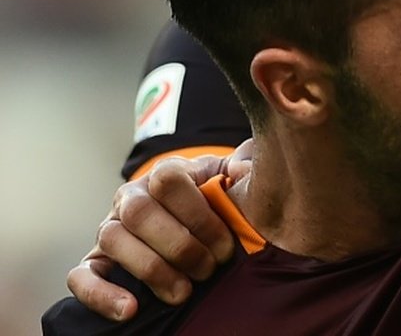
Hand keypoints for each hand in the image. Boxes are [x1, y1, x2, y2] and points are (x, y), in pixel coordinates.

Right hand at [65, 141, 252, 320]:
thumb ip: (244, 164)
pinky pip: (80, 276)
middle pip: (140, 212)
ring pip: (114, 240)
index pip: (169, 180)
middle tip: (209, 269)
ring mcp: (109, 228)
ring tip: (184, 292)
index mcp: (165, 173)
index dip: (199, 214)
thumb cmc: (217, 205)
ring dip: (153, 271)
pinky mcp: (95, 262)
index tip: (226, 244)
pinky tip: (131, 309)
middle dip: (180, 247)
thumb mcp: (232, 181)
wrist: (193, 229)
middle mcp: (131, 197)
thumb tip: (243, 169)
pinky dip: (101, 294)